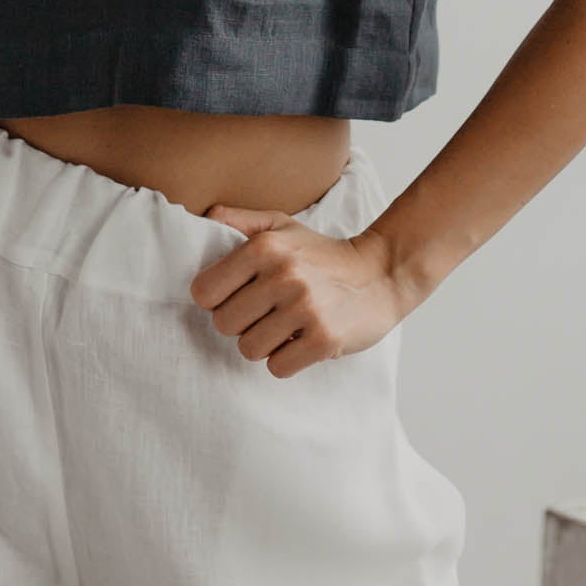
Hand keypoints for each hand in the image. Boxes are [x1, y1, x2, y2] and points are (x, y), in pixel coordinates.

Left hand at [189, 209, 407, 377]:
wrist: (381, 273)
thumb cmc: (321, 253)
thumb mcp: (280, 226)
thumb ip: (238, 220)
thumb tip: (204, 217)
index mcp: (264, 247)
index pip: (204, 292)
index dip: (217, 299)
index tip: (238, 296)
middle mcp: (283, 276)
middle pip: (224, 324)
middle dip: (241, 324)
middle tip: (266, 313)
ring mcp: (305, 309)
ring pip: (248, 349)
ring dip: (264, 344)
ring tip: (285, 327)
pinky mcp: (325, 339)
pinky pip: (278, 368)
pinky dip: (286, 360)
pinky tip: (301, 341)